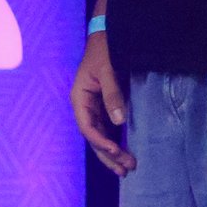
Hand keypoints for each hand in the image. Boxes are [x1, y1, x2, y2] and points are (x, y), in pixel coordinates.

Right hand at [72, 31, 134, 175]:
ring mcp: (93, 108)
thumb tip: (119, 121)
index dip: (100, 141)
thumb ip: (112, 94)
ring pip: (101, 135)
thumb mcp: (108, 70)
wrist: (105, 36)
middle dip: (108, 155)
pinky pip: (107, 128)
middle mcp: (84, 107)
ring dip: (112, 152)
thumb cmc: (104, 51)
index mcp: (79, 99)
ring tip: (126, 168)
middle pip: (94, 137)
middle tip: (125, 170)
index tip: (115, 151)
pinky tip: (122, 153)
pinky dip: (114, 141)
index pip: (88, 127)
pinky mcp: (102, 106)